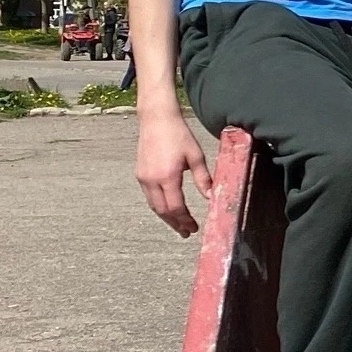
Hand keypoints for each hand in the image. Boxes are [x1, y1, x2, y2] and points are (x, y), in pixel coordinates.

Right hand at [135, 109, 210, 237]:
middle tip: (186, 232)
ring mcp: (143, 177)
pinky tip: (168, 208)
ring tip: (178, 225)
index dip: (184, 220)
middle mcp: (151, 180)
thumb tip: (211, 197)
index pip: (175, 207)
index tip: (193, 228)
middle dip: (175, 223)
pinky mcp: (140, 173)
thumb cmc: (179, 135)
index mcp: (167, 176)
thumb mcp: (196, 156)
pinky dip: (159, 206)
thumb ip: (203, 178)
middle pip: (162, 211)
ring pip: (154, 205)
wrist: (156, 119)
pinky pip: (149, 196)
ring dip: (166, 217)